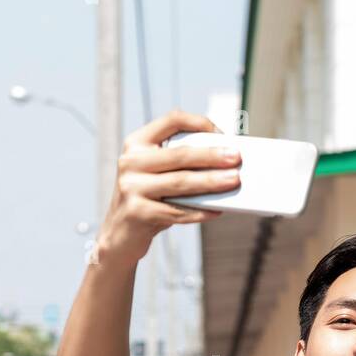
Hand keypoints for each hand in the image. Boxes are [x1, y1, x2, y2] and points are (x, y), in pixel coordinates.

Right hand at [92, 110, 241, 271]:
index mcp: (136, 143)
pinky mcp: (137, 212)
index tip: (222, 134)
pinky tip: (217, 210)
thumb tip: (223, 163)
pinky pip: (176, 211)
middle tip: (236, 158)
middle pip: (180, 154)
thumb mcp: (156, 174)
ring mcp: (131, 187)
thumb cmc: (148, 199)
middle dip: (212, 155)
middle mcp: (130, 162)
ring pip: (180, 182)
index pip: (172, 120)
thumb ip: (179, 164)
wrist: (119, 234)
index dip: (199, 123)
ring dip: (211, 182)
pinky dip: (199, 211)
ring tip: (233, 181)